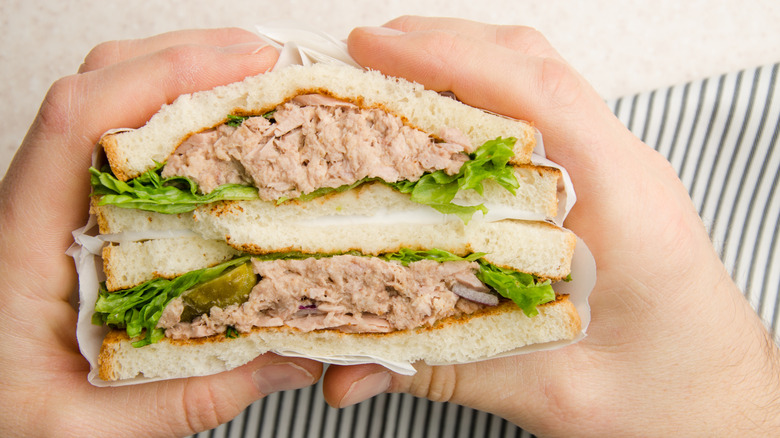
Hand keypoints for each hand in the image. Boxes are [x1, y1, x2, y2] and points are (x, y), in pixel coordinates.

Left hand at [0, 28, 321, 436]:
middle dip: (189, 57)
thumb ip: (191, 399)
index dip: (167, 75)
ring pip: (105, 101)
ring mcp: (50, 201)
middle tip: (270, 63)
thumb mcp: (87, 430)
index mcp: (22, 243)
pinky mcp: (71, 213)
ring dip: (178, 74)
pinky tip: (214, 127)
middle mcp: (32, 204)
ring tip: (250, 78)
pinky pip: (116, 138)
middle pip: (98, 86)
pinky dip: (169, 112)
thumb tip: (292, 360)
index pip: (82, 121)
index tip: (247, 65)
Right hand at [322, 16, 779, 435]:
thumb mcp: (551, 392)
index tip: (376, 47)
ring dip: (463, 61)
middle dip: (443, 44)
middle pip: (533, 66)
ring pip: (538, 79)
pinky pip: (542, 109)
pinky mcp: (603, 178)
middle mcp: (625, 168)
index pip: (537, 96)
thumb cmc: (666, 399)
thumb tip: (350, 367)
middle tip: (363, 53)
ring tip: (392, 71)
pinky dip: (485, 91)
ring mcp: (618, 166)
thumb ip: (446, 371)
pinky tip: (443, 117)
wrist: (718, 400)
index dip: (451, 59)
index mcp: (625, 206)